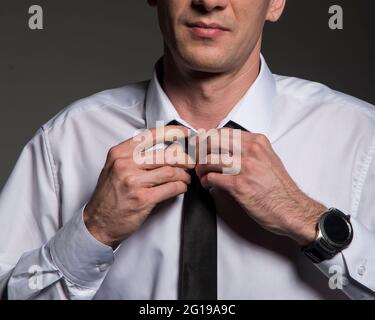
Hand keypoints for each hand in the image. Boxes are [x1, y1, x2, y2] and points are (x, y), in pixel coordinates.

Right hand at [84, 125, 193, 247]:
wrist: (98, 223)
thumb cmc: (109, 195)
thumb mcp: (114, 168)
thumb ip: (134, 156)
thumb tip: (165, 149)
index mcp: (119, 153)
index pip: (149, 136)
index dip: (171, 132)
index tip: (184, 133)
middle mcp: (125, 164)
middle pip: (165, 155)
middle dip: (183, 158)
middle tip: (191, 162)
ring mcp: (133, 182)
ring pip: (170, 171)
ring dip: (183, 175)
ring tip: (185, 178)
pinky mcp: (143, 199)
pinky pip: (171, 188)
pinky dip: (180, 187)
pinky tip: (181, 187)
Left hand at [195, 129, 326, 245]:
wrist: (291, 208)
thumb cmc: (279, 187)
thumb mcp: (269, 158)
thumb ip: (250, 150)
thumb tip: (228, 148)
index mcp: (257, 142)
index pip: (223, 132)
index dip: (208, 139)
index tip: (202, 146)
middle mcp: (250, 151)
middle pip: (212, 141)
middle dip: (200, 150)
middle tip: (196, 159)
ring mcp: (244, 167)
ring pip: (208, 159)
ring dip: (200, 168)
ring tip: (201, 174)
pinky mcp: (238, 185)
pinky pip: (211, 177)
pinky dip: (205, 181)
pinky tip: (207, 185)